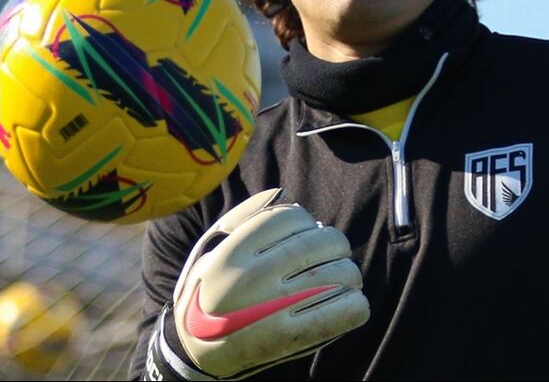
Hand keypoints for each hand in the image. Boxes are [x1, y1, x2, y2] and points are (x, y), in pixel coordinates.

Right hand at [165, 189, 368, 379]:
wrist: (193, 353)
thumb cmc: (208, 293)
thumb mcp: (210, 250)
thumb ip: (244, 217)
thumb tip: (283, 194)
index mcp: (233, 251)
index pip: (293, 216)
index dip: (307, 223)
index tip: (306, 236)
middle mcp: (251, 277)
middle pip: (325, 241)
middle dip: (336, 246)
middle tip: (332, 259)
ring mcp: (272, 309)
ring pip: (342, 273)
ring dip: (350, 275)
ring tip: (342, 283)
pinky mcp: (292, 339)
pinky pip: (348, 310)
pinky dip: (356, 305)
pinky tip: (348, 305)